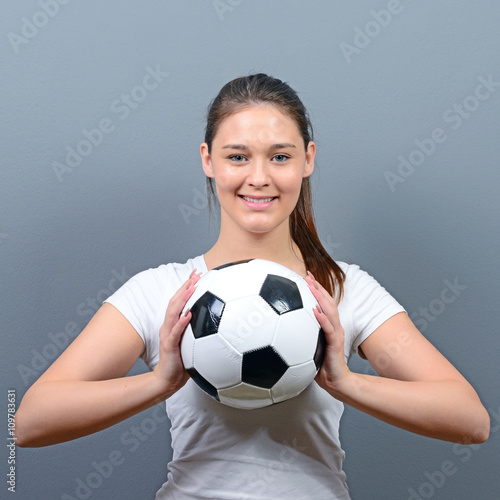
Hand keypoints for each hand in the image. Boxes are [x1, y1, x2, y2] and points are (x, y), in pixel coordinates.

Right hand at [152, 269, 201, 397]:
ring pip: (173, 312)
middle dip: (185, 286)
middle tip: (196, 275)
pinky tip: (189, 315)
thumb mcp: (193, 343)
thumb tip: (221, 323)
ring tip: (192, 287)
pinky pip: (175, 332)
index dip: (187, 286)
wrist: (168, 380)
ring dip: (183, 299)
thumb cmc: (182, 362)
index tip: (197, 274)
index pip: (180, 301)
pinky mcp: (168, 346)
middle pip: (175, 301)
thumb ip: (201, 331)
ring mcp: (167, 335)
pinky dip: (181, 322)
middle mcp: (169, 326)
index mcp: (174, 324)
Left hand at [306, 272, 350, 393]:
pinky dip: (322, 318)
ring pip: (330, 311)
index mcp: (328, 325)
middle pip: (328, 302)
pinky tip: (314, 310)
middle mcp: (334, 326)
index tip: (306, 277)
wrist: (335, 382)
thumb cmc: (320, 365)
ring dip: (320, 297)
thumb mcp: (308, 347)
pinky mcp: (335, 344)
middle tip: (307, 275)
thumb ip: (301, 336)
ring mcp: (336, 334)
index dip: (316, 289)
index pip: (323, 303)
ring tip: (311, 286)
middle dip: (318, 287)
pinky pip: (329, 328)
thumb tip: (280, 329)